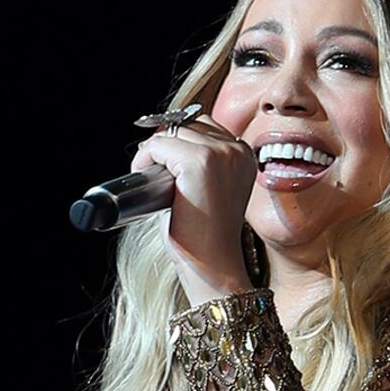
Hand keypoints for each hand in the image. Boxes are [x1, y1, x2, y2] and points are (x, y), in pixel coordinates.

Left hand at [130, 113, 256, 300]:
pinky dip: (144, 158)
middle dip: (164, 145)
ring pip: (171, 132)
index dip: (178, 142)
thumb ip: (197, 162)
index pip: (203, 125)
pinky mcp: (199, 163)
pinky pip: (158, 144)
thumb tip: (164, 139)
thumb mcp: (208, 190)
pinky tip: (146, 179)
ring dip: (153, 152)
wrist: (213, 265)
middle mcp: (237, 150)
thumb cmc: (204, 236)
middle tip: (154, 175)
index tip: (165, 166)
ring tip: (152, 180)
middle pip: (185, 124)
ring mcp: (220, 154)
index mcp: (244, 155)